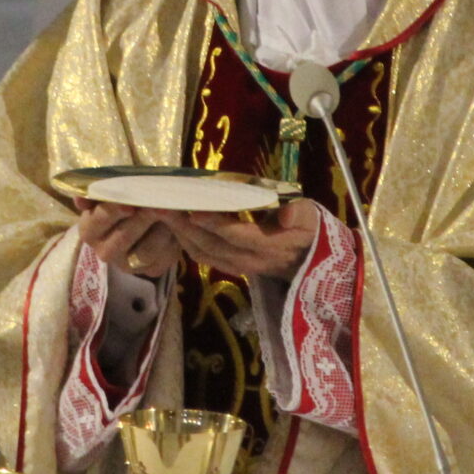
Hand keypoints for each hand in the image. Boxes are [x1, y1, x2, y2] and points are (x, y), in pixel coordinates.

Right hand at [75, 198, 182, 280]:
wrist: (144, 222)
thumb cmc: (124, 202)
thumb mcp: (110, 195)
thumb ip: (97, 194)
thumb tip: (79, 199)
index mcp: (89, 231)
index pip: (101, 219)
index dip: (115, 211)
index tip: (130, 203)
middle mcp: (104, 252)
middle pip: (124, 236)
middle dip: (144, 218)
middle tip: (159, 204)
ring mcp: (128, 265)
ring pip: (146, 251)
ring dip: (161, 229)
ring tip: (172, 211)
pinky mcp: (150, 270)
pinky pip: (163, 258)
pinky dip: (172, 241)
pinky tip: (176, 226)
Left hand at [176, 197, 324, 281]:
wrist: (308, 261)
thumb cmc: (307, 230)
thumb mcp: (311, 218)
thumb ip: (300, 213)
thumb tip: (286, 212)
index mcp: (271, 246)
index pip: (239, 237)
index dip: (216, 225)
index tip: (194, 210)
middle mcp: (252, 260)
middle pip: (213, 246)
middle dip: (185, 227)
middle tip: (163, 206)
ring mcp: (240, 267)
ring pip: (205, 254)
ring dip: (181, 235)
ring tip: (162, 213)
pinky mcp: (231, 267)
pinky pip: (205, 258)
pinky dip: (186, 243)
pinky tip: (174, 227)